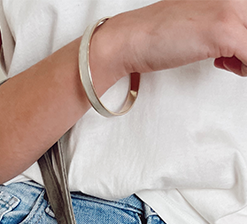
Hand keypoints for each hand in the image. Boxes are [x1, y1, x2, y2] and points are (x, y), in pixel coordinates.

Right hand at [103, 0, 246, 79]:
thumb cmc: (159, 35)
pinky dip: (243, 69)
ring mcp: (230, 11)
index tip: (234, 50)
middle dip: (245, 48)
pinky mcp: (224, 32)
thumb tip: (240, 45)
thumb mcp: (200, 23)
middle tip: (230, 56)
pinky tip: (222, 65)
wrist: (131, 40)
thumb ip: (223, 26)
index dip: (244, 38)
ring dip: (245, 59)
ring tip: (226, 61)